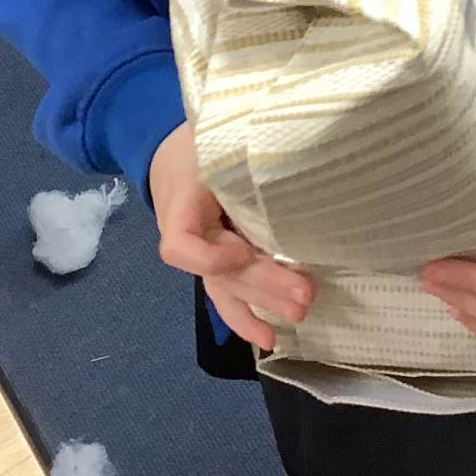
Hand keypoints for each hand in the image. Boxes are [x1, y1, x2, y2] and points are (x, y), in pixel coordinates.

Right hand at [149, 122, 313, 349]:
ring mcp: (200, 250)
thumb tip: (298, 150)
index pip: (181, 242)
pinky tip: (268, 338)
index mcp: (182, 200)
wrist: (170, 148)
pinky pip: (226, 292)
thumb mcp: (214, 136)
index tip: (242, 250)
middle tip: (305, 294)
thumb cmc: (200, 139)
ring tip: (298, 316)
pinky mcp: (217, 258)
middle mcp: (188, 233)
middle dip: (263, 284)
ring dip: (262, 303)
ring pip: (227, 286)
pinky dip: (246, 315)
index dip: (210, 256)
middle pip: (221, 271)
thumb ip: (242, 152)